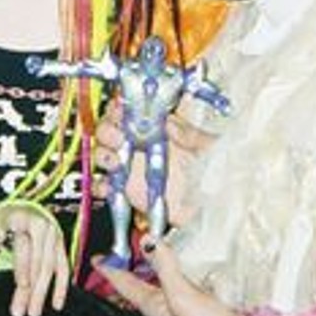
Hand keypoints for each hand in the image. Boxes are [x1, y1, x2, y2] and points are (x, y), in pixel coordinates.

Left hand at [0, 200, 69, 315]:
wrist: (22, 208)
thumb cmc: (2, 219)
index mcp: (28, 220)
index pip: (26, 247)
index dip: (24, 266)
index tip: (21, 285)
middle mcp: (46, 228)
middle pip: (39, 262)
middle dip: (31, 289)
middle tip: (21, 312)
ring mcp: (56, 238)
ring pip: (51, 269)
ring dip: (43, 293)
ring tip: (33, 314)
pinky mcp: (61, 248)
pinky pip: (63, 269)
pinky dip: (61, 288)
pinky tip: (56, 305)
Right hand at [91, 97, 211, 230]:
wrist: (211, 210)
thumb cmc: (215, 175)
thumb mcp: (210, 148)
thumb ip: (191, 134)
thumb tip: (170, 123)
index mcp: (161, 127)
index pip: (134, 108)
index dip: (124, 105)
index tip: (124, 108)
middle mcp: (143, 144)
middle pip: (111, 127)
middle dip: (109, 128)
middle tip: (119, 136)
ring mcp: (133, 166)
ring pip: (104, 152)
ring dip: (103, 153)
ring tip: (115, 161)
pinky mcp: (127, 190)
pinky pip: (105, 184)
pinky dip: (100, 184)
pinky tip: (108, 185)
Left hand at [96, 234, 247, 315]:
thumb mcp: (182, 295)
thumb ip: (166, 267)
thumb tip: (149, 241)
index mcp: (151, 306)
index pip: (123, 284)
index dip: (109, 269)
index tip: (97, 257)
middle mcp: (162, 308)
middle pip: (138, 282)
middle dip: (129, 265)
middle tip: (121, 247)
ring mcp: (180, 308)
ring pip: (159, 282)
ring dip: (153, 265)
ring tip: (149, 250)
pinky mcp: (198, 306)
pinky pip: (180, 284)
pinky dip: (176, 270)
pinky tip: (185, 264)